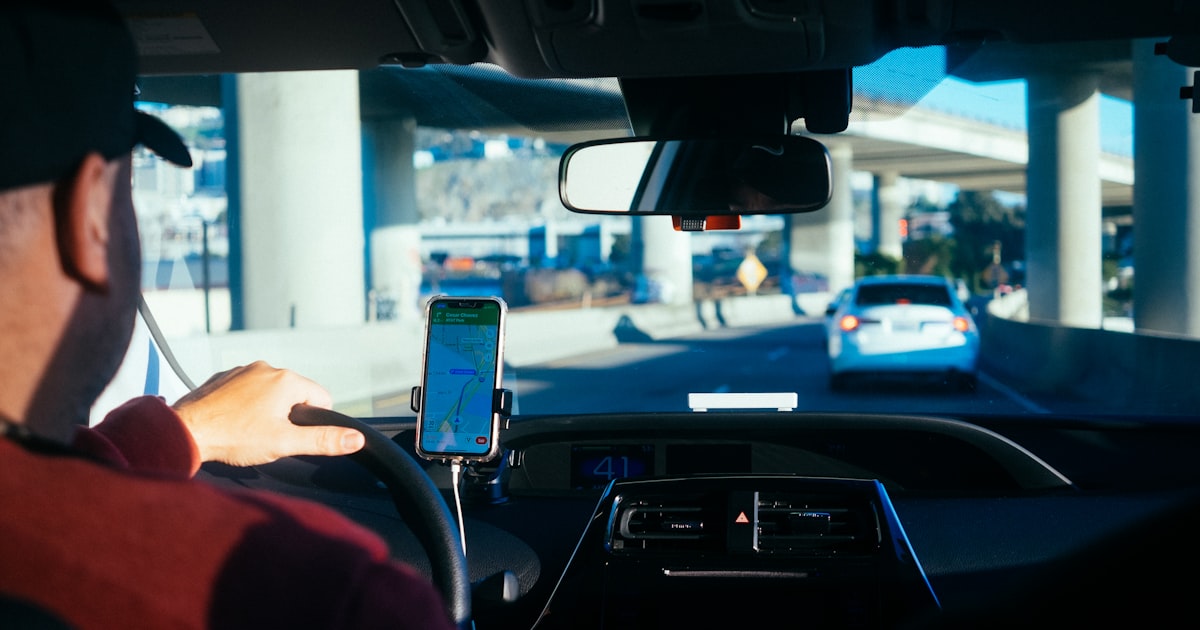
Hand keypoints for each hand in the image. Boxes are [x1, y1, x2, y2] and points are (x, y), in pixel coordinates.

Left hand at [172, 360, 364, 466]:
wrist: (184, 432)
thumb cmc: (234, 438)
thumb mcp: (285, 443)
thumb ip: (323, 440)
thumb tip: (356, 439)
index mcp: (287, 380)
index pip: (321, 399)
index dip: (311, 422)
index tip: (290, 436)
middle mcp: (266, 368)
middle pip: (295, 394)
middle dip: (287, 416)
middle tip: (266, 437)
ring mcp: (242, 370)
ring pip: (269, 391)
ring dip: (265, 409)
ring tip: (246, 431)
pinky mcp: (222, 377)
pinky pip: (245, 390)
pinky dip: (243, 405)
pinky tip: (231, 422)